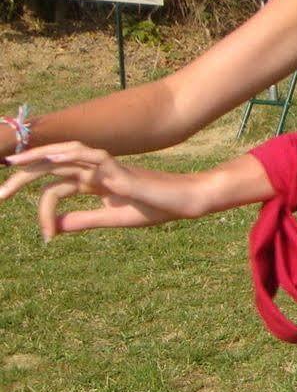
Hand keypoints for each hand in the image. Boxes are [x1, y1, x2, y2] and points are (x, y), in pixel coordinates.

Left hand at [2, 142, 208, 240]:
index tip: (46, 237)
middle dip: (22, 177)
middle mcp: (95, 171)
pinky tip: (51, 157)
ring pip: (64, 155)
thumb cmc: (155, 209)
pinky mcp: (119, 169)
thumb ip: (83, 220)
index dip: (45, 211)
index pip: (56, 188)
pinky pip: (91, 155)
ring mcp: (106, 167)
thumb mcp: (113, 218)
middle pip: (51, 166)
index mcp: (93, 183)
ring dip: (36, 159)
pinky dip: (70, 154)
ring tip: (11, 167)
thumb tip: (54, 228)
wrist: (185, 202)